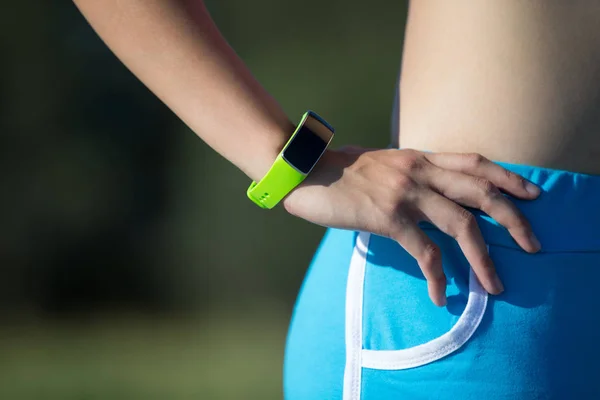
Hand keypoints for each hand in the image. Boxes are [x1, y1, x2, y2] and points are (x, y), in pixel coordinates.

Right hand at [283, 147, 540, 305]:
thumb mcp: (381, 163)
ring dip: (484, 258)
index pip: (474, 162)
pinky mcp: (388, 217)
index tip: (531, 193)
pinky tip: (440, 295)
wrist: (305, 171)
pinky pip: (424, 250)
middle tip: (533, 245)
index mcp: (419, 157)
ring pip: (461, 224)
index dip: (507, 176)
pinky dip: (437, 276)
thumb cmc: (339, 170)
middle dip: (513, 219)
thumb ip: (407, 171)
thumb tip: (422, 187)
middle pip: (481, 192)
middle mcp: (419, 171)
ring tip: (496, 285)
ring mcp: (405, 193)